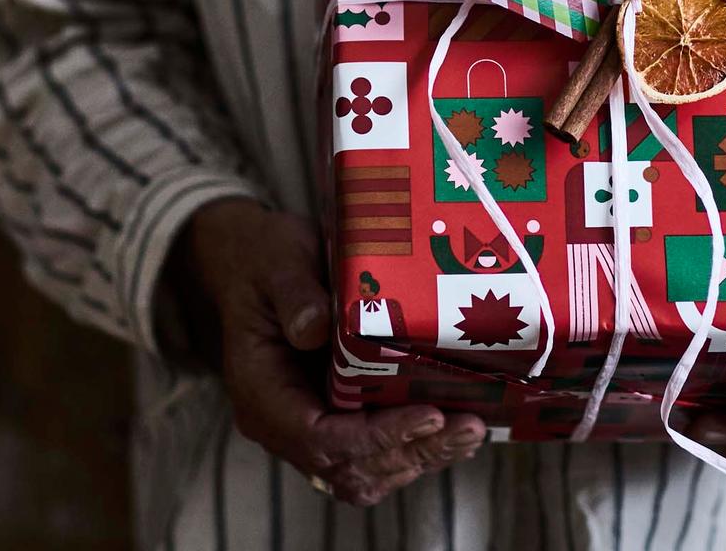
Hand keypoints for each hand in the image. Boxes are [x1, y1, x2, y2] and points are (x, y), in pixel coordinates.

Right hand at [167, 199, 485, 504]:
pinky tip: (455, 425)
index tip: (427, 415)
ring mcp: (312, 420)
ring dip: (420, 455)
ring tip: (470, 430)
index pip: (318, 438)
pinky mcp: (339, 411)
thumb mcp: (276, 262)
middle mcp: (285, 420)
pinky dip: (415, 444)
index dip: (375, 437)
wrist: (255, 261)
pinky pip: (375, 449)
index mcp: (262, 392)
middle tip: (467, 426)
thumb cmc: (265, 258)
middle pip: (349, 465)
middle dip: (411, 450)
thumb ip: (294, 294)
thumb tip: (316, 329)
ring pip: (366, 468)